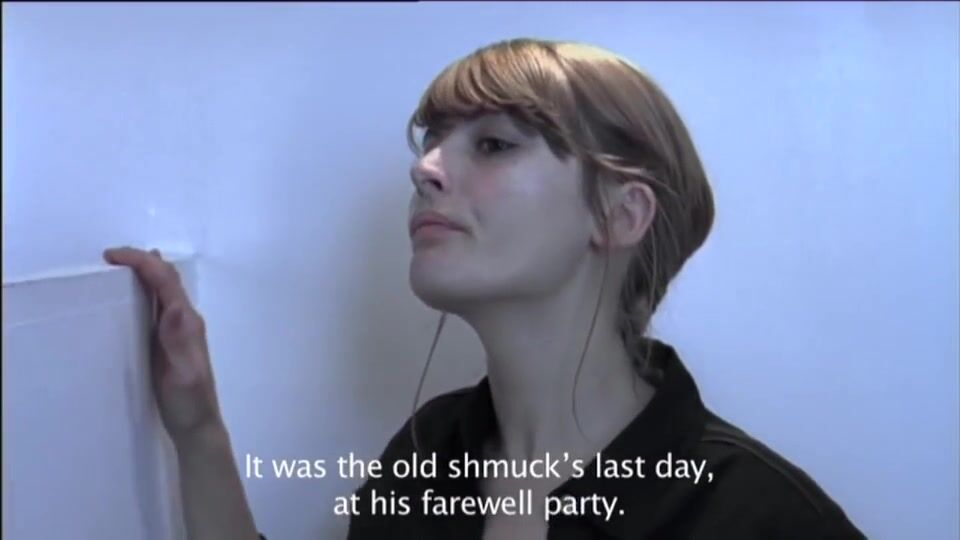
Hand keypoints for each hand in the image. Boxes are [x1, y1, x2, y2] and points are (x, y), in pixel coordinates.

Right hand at [104, 247, 223, 445]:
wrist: (197, 426)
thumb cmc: (189, 403)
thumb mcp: (184, 374)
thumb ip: (180, 343)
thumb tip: (175, 307)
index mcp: (187, 323)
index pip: (166, 281)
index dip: (142, 262)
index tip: (111, 256)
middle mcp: (184, 321)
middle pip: (166, 279)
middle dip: (141, 262)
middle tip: (109, 258)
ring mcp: (176, 330)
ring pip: (161, 290)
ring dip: (141, 274)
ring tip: (114, 269)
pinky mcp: (166, 342)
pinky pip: (154, 307)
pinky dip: (140, 293)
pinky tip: (126, 298)